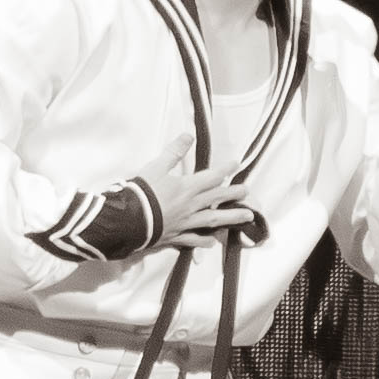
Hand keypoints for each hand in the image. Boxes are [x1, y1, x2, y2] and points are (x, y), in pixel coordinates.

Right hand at [138, 134, 252, 248]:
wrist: (129, 220)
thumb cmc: (141, 193)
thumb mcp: (156, 166)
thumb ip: (173, 152)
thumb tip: (187, 136)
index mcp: (187, 187)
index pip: (212, 176)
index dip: (226, 169)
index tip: (236, 164)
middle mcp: (190, 205)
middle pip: (218, 198)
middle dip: (235, 194)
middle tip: (248, 192)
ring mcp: (185, 222)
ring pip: (213, 220)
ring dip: (231, 217)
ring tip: (247, 217)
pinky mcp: (176, 236)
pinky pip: (194, 239)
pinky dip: (204, 241)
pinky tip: (213, 242)